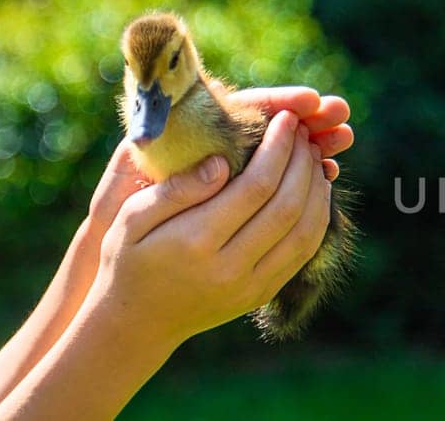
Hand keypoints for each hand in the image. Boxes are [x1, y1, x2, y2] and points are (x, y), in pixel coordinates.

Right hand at [72, 86, 353, 272]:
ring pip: (306, 231)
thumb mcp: (131, 218)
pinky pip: (304, 252)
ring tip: (313, 155)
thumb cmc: (127, 260)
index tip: (287, 120)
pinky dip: (317, 217)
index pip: (255, 186)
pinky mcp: (263, 294)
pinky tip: (313, 190)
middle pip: (287, 206)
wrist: (136, 323)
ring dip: (316, 188)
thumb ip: (176, 189)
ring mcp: (251, 286)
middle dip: (302, 162)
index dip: (278, 148)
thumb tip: (221, 161)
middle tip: (305, 131)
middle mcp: (230, 268)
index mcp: (196, 242)